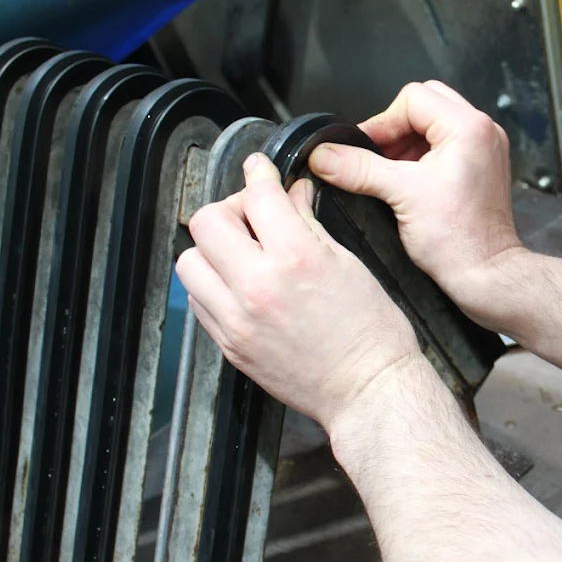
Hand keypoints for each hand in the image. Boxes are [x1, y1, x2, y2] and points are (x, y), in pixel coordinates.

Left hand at [175, 153, 422, 428]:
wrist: (367, 390)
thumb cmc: (371, 333)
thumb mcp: (348, 263)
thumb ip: (308, 224)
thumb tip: (291, 194)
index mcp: (296, 259)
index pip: (258, 196)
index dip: (260, 174)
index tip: (261, 171)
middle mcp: (258, 287)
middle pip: (208, 222)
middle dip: (231, 210)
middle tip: (253, 217)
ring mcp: (237, 319)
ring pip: (190, 262)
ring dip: (212, 249)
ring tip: (241, 255)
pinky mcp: (229, 344)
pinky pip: (198, 300)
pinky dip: (212, 285)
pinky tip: (239, 285)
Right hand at [308, 81, 524, 305]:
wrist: (485, 275)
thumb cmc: (459, 241)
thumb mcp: (400, 196)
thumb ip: (358, 169)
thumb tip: (324, 155)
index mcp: (469, 128)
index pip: (413, 98)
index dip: (382, 122)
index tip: (365, 148)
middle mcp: (482, 133)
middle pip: (424, 106)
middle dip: (394, 130)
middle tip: (378, 157)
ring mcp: (484, 151)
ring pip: (432, 127)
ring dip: (405, 146)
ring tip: (391, 176)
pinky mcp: (479, 170)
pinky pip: (443, 148)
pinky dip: (420, 160)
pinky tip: (406, 186)